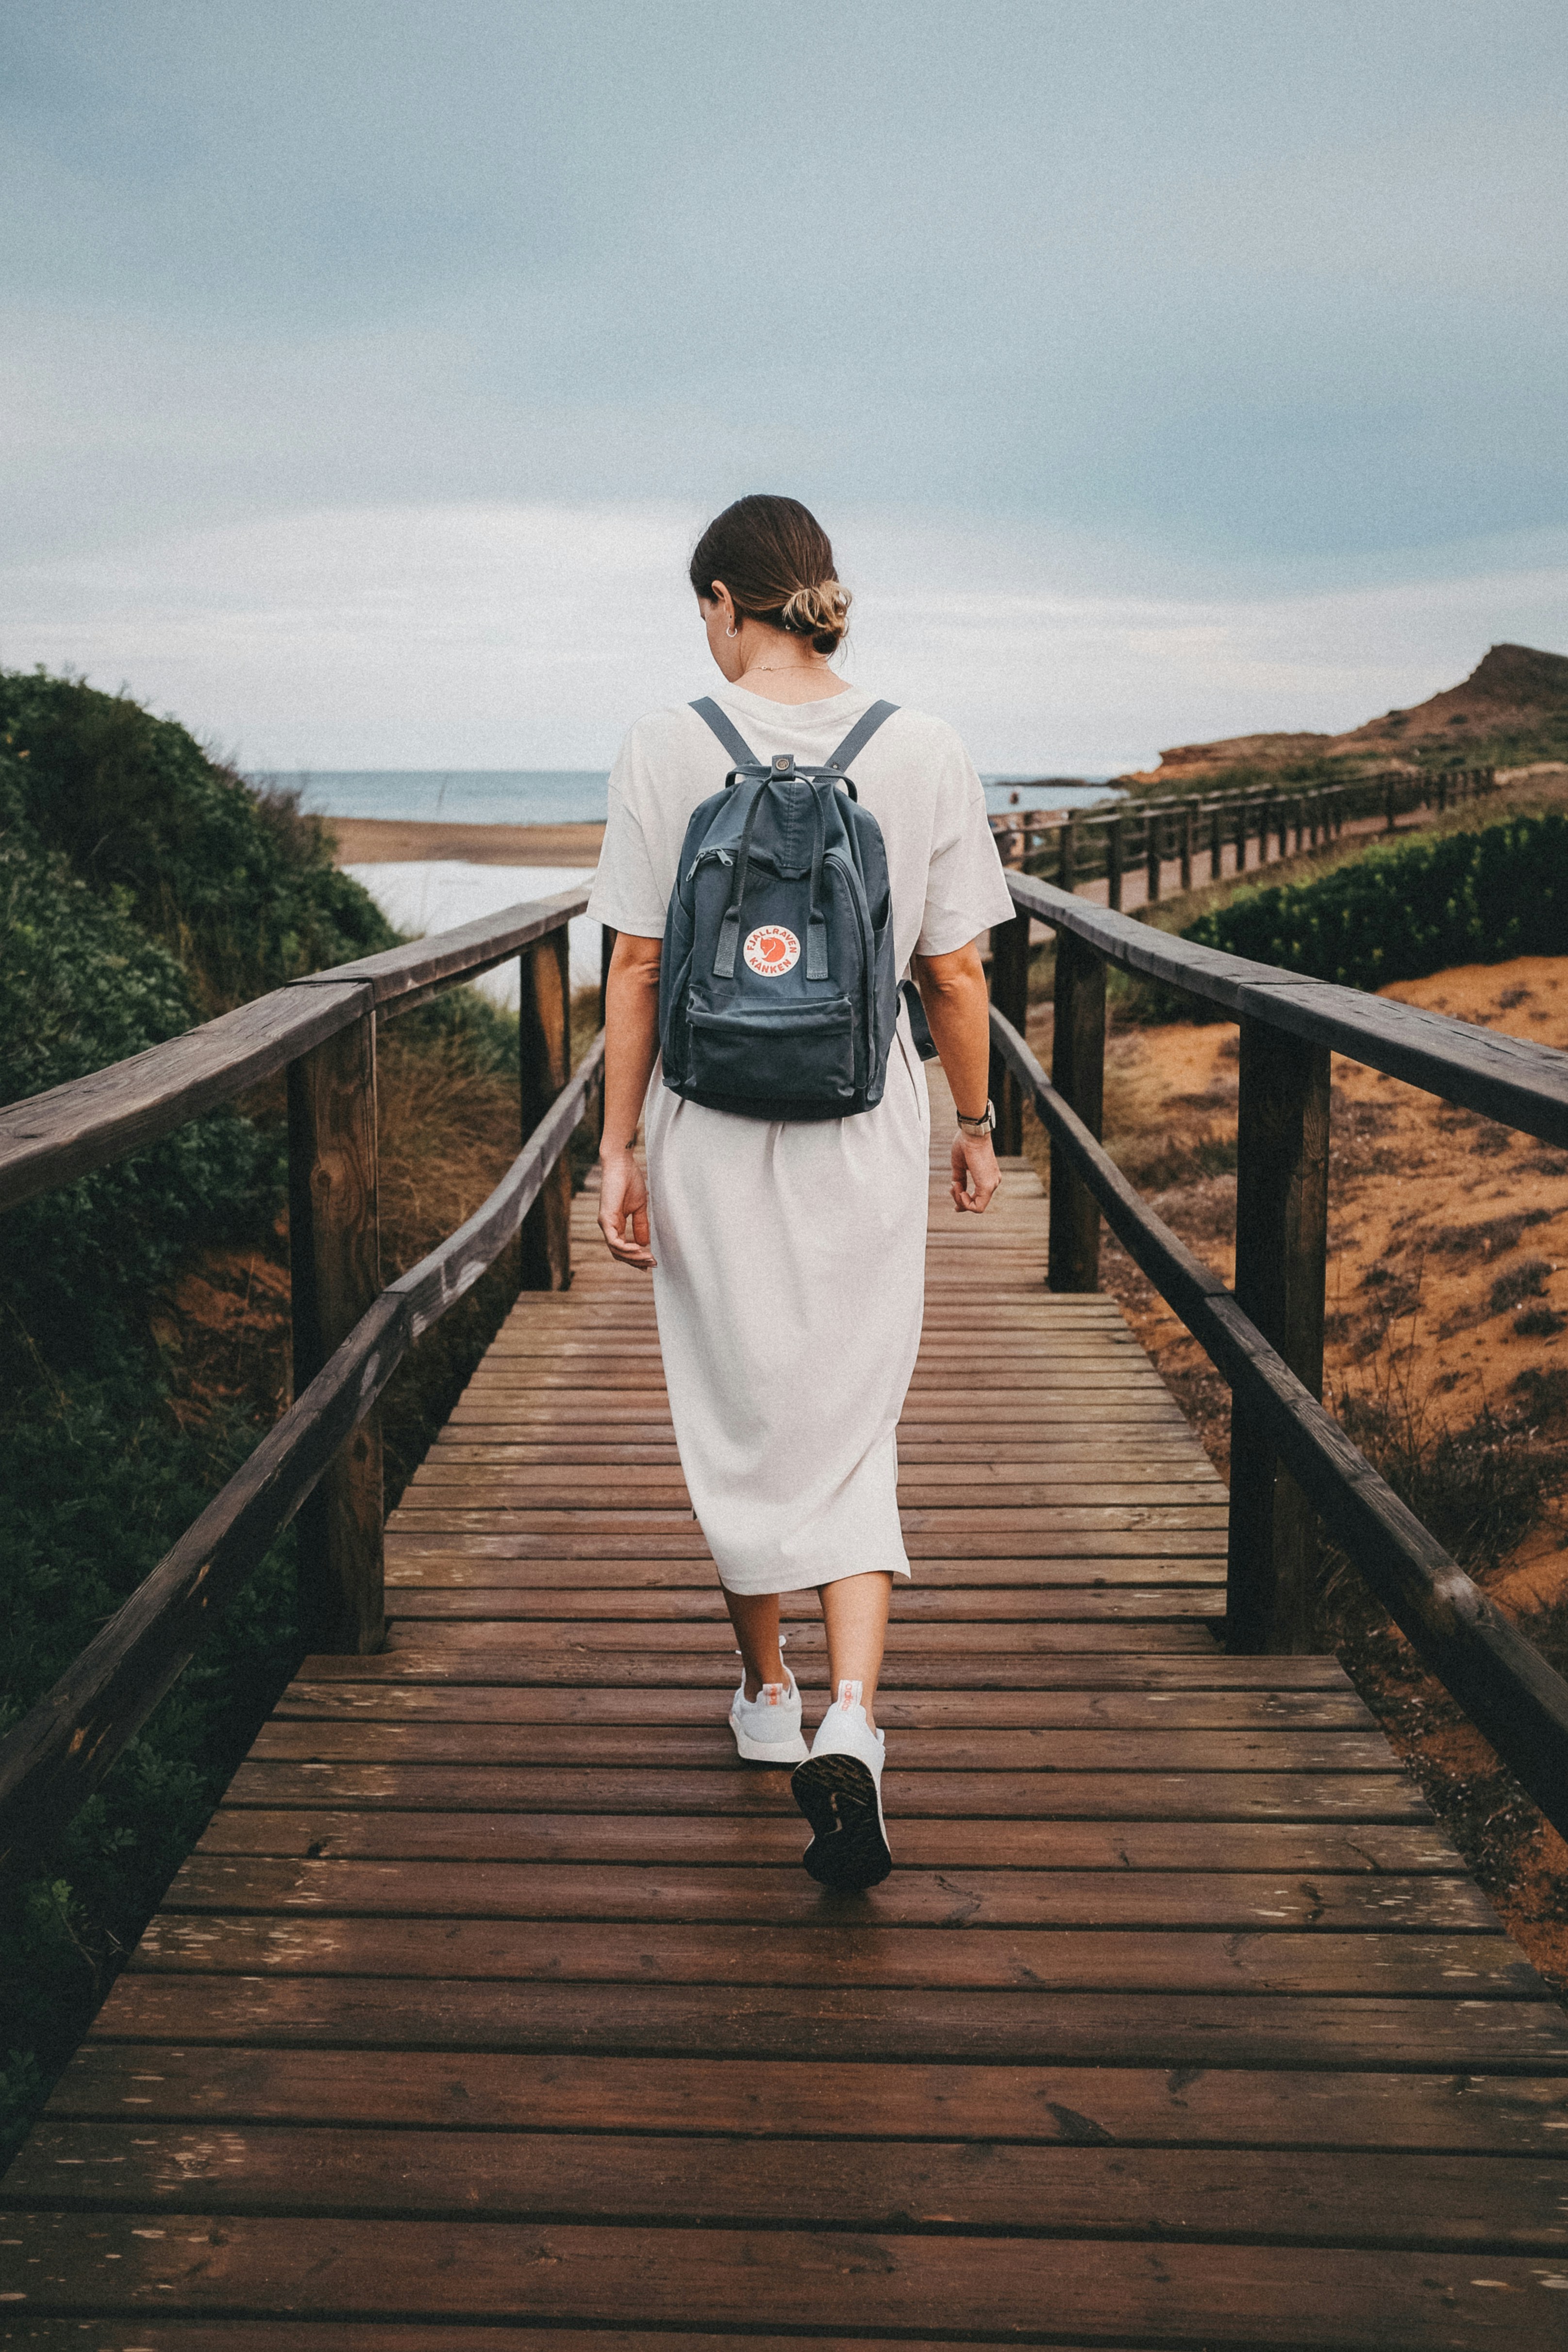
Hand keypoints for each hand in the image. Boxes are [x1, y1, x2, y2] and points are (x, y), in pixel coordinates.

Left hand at [597, 1146, 655, 1268]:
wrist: (622, 1164)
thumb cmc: (630, 1181)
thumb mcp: (639, 1207)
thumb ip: (641, 1225)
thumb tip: (644, 1243)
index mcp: (616, 1224)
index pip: (623, 1248)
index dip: (636, 1258)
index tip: (651, 1262)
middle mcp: (608, 1226)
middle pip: (619, 1253)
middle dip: (637, 1261)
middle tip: (653, 1264)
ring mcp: (605, 1223)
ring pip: (617, 1250)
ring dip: (634, 1257)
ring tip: (649, 1258)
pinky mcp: (605, 1219)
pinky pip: (614, 1241)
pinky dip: (627, 1248)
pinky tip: (640, 1249)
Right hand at [950, 1131, 999, 1214]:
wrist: (972, 1134)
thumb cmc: (965, 1144)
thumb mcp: (960, 1166)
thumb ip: (960, 1179)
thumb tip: (956, 1189)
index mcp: (988, 1177)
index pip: (978, 1197)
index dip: (964, 1201)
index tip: (953, 1192)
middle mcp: (993, 1182)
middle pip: (976, 1204)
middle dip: (960, 1201)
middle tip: (951, 1187)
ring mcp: (992, 1184)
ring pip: (976, 1207)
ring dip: (961, 1200)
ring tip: (954, 1185)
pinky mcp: (987, 1186)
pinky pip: (978, 1207)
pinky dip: (965, 1202)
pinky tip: (959, 1190)